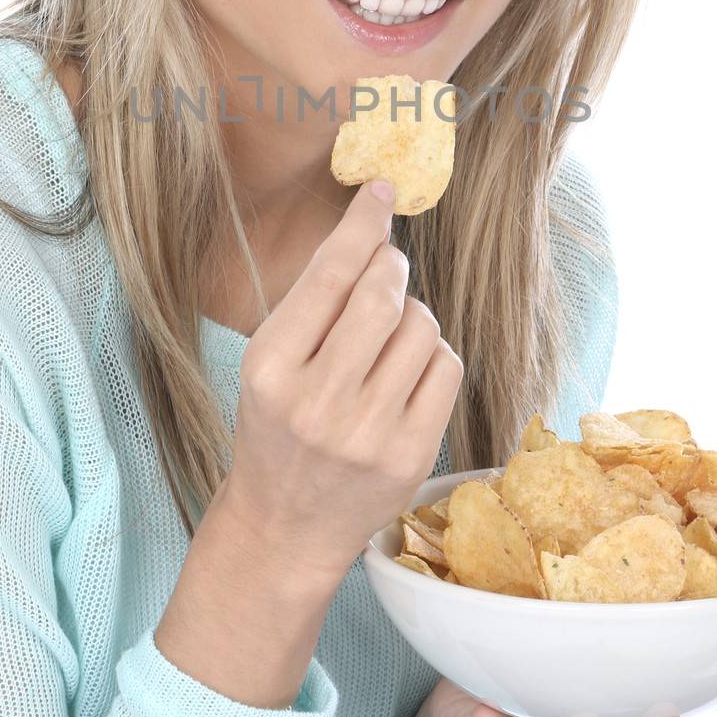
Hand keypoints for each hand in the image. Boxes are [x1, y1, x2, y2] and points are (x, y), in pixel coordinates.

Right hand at [223, 177, 464, 587]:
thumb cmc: (278, 428)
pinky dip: (432, 354)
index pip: (330, 273)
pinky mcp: (410, 456)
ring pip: (421, 326)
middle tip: (386, 270)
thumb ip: (316, 302)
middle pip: (382, 293)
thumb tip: (376, 229)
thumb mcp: (271, 363)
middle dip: (391, 267)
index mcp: (270, 368)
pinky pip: (446, 367)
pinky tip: (406, 373)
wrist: (284, 527)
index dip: (362, 223)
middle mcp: (316, 402)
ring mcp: (367, 434)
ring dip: (412, 316)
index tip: (381, 190)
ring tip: (386, 341)